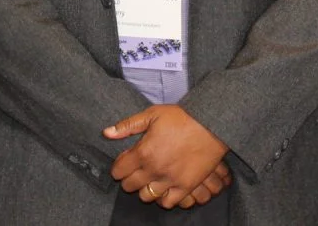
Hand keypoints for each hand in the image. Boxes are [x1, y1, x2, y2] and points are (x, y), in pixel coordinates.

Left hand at [103, 105, 228, 208]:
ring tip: (149, 179)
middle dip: (128, 178)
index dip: (118, 167)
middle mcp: (154, 169)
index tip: (124, 162)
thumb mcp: (152, 114)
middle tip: (135, 171)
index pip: (119, 171)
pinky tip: (163, 188)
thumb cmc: (181, 117)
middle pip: (129, 186)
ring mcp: (170, 180)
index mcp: (143, 152)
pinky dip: (162, 198)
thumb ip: (128, 125)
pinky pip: (167, 203)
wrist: (210, 124)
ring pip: (146, 197)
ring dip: (144, 189)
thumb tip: (106, 133)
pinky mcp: (185, 187)